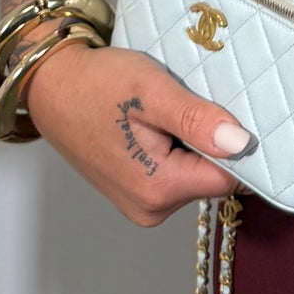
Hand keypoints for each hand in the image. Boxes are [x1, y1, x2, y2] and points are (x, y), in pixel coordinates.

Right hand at [19, 37, 253, 226]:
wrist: (52, 86)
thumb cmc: (97, 84)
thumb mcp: (152, 91)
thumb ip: (197, 120)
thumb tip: (241, 143)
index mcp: (159, 189)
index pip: (228, 177)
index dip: (239, 144)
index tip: (238, 109)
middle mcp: (152, 208)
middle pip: (213, 176)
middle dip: (213, 140)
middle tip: (196, 98)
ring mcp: (142, 203)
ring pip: (195, 173)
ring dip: (195, 141)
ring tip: (174, 106)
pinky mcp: (135, 191)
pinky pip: (175, 171)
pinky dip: (178, 146)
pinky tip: (162, 120)